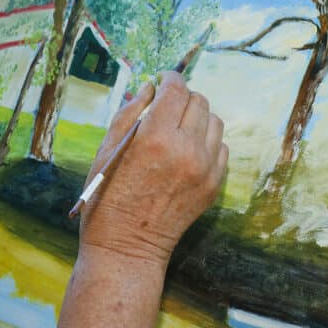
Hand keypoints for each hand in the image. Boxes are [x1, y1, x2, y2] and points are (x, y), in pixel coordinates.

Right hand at [76, 71, 226, 270]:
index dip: (169, 78)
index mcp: (155, 137)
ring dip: (197, 118)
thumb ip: (129, 113)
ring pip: (214, 121)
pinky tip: (187, 151)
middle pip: (198, 101)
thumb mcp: (106, 151)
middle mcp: (185, 149)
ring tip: (178, 129)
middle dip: (182, 97)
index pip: (175, 89)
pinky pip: (221, 148)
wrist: (126, 248)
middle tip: (166, 106)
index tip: (163, 79)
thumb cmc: (106, 199)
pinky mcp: (213, 185)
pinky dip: (206, 142)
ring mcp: (204, 169)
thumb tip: (149, 87)